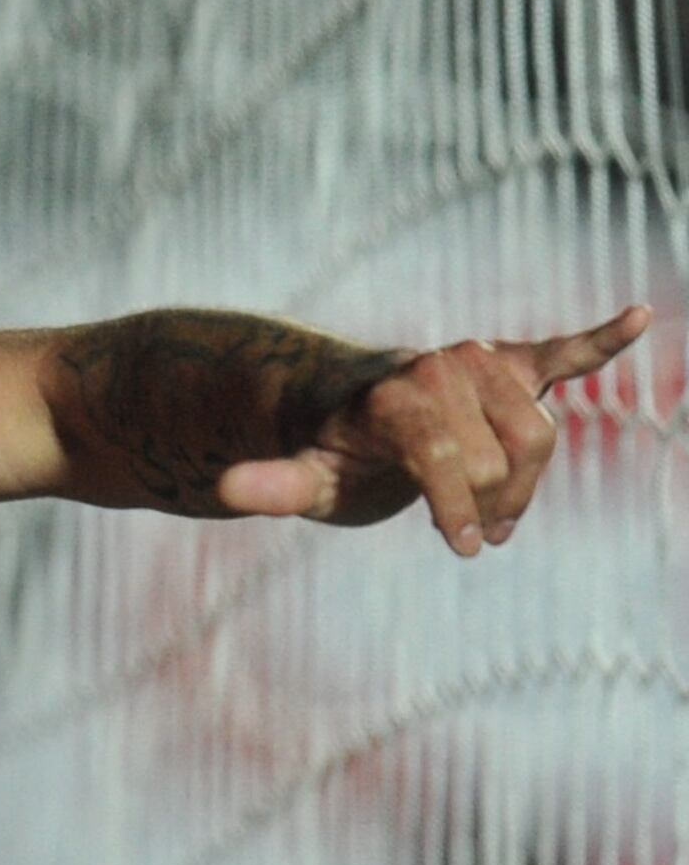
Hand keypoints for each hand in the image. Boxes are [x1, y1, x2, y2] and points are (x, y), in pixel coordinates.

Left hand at [217, 306, 648, 551]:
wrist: (348, 404)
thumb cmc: (331, 451)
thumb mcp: (303, 476)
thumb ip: (274, 485)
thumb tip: (224, 488)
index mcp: (396, 396)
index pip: (445, 458)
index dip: (453, 507)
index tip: (459, 547)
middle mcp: (443, 367)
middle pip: (498, 458)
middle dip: (483, 503)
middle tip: (462, 530)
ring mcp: (482, 363)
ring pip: (539, 438)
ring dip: (523, 485)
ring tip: (492, 514)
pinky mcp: (516, 362)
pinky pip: (566, 350)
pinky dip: (603, 336)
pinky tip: (640, 316)